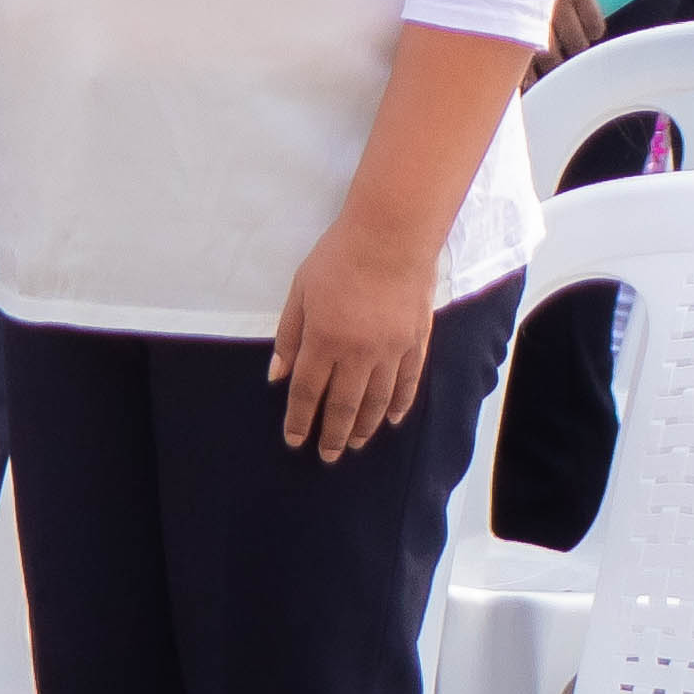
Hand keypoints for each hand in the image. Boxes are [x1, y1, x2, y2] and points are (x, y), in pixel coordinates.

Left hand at [270, 208, 438, 458]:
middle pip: (344, 404)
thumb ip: (289, 336)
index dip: (300, 419)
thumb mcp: (299, 292)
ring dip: (365, 425)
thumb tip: (277, 376)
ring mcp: (392, 350)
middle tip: (327, 456)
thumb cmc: (337, 259)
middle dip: (332, 433)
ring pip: (378, 400)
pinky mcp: (416, 342)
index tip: (294, 440)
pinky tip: (393, 420)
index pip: (309, 391)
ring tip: (354, 444)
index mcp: (324, 340)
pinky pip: (409, 382)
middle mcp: (359, 353)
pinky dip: (400, 404)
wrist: (391, 238)